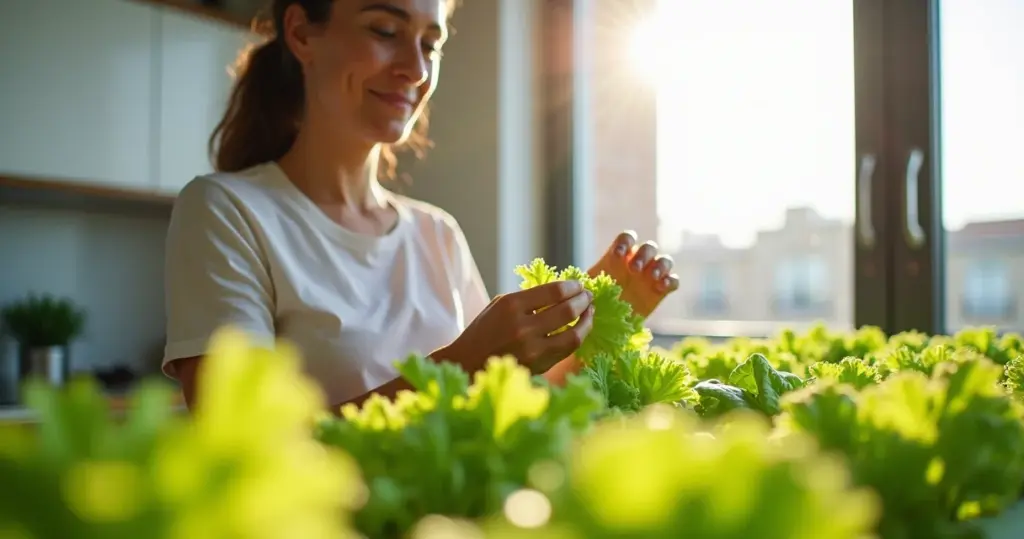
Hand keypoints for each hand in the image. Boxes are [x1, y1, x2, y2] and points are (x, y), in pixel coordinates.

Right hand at [434, 280, 594, 374]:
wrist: (468, 363)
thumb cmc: (485, 330)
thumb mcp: (500, 305)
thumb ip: (529, 298)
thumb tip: (564, 291)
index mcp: (511, 306)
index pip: (553, 292)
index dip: (572, 286)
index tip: (578, 285)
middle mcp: (523, 328)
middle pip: (567, 310)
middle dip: (583, 300)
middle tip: (588, 295)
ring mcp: (532, 350)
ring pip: (573, 334)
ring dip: (587, 320)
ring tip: (590, 311)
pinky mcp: (539, 366)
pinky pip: (567, 349)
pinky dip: (579, 336)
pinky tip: (581, 328)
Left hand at [588, 230, 678, 318]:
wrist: (608, 323)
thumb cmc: (596, 302)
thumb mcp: (590, 289)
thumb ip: (589, 281)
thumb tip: (579, 280)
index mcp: (621, 257)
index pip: (627, 238)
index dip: (625, 242)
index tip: (618, 254)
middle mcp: (639, 262)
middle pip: (649, 247)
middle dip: (643, 255)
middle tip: (634, 269)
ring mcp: (652, 275)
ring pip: (665, 260)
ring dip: (661, 265)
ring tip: (653, 276)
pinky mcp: (662, 290)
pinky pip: (674, 280)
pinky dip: (671, 280)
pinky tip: (662, 287)